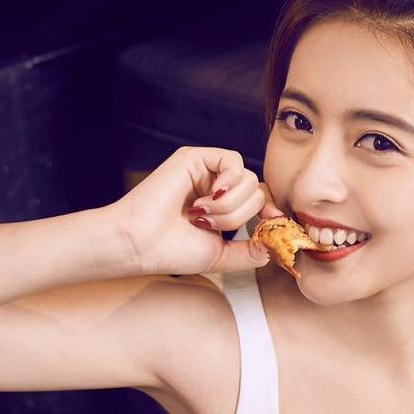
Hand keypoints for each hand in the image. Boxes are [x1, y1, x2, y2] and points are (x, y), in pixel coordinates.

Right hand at [110, 146, 283, 276]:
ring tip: (202, 216)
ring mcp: (205, 171)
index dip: (269, 209)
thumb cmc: (172, 251)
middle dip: (240, 215)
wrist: (142, 243)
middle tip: (209, 226)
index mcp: (220, 206)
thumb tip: (271, 247)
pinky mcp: (194, 158)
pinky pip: (233, 161)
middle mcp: (214, 186)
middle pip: (255, 190)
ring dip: (230, 205)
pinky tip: (209, 198)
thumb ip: (248, 253)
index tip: (272, 222)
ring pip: (247, 178)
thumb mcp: (220, 255)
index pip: (257, 198)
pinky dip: (228, 183)